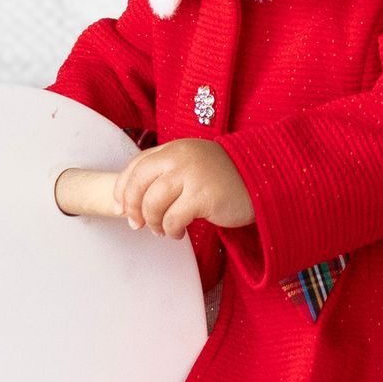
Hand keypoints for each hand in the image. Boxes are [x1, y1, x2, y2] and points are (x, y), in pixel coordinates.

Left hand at [118, 138, 253, 237]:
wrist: (261, 179)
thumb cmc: (223, 177)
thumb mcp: (191, 165)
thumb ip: (166, 172)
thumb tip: (132, 199)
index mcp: (174, 148)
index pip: (136, 165)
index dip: (123, 188)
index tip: (121, 207)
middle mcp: (180, 157)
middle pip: (139, 184)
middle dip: (132, 208)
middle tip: (137, 224)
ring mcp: (192, 176)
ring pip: (153, 204)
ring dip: (153, 223)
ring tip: (163, 230)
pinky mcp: (204, 196)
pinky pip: (173, 219)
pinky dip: (171, 230)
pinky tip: (179, 233)